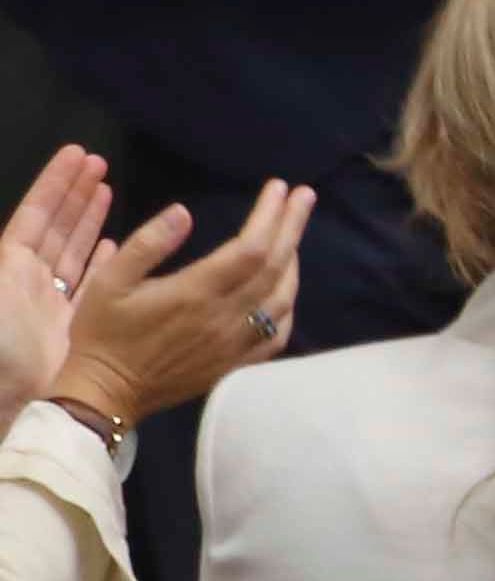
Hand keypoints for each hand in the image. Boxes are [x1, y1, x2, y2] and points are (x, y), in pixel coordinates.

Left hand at [0, 146, 111, 412]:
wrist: (13, 400)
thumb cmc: (3, 346)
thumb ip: (2, 263)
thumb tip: (9, 241)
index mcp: (9, 266)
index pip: (36, 215)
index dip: (55, 185)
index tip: (76, 156)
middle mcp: (32, 279)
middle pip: (58, 226)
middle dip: (76, 194)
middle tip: (98, 162)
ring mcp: (56, 301)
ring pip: (76, 248)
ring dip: (91, 219)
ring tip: (107, 189)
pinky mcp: (78, 323)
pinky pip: (94, 284)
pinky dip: (105, 261)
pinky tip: (117, 243)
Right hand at [61, 181, 309, 422]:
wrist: (106, 393)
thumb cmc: (103, 332)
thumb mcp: (108, 281)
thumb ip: (147, 244)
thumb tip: (184, 212)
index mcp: (195, 293)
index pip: (250, 248)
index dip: (270, 216)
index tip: (279, 188)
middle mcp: (225, 318)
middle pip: (275, 266)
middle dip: (292, 226)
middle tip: (304, 195)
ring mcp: (236, 344)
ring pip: (282, 299)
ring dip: (294, 262)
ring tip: (293, 233)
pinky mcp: (238, 364)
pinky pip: (278, 333)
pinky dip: (289, 304)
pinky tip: (286, 287)